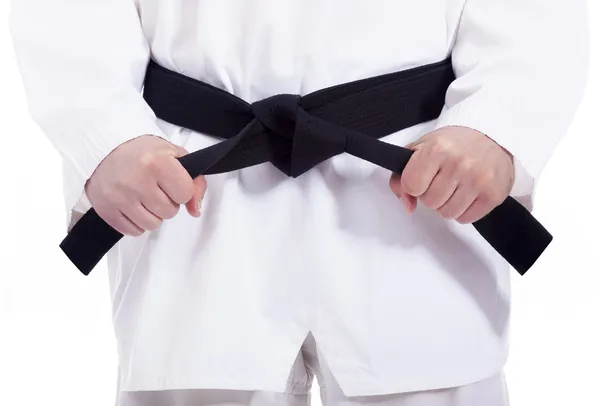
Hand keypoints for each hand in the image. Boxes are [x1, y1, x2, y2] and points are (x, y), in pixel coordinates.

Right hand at [85, 135, 205, 235]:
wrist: (104, 150)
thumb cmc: (141, 153)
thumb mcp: (174, 156)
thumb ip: (195, 182)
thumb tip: (195, 210)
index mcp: (156, 162)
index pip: (185, 194)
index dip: (181, 190)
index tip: (171, 182)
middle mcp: (136, 180)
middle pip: (169, 212)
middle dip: (167, 202)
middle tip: (155, 188)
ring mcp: (120, 196)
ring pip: (153, 225)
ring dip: (152, 214)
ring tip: (143, 197)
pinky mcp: (106, 210)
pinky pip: (134, 231)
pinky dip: (136, 222)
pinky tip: (132, 205)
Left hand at [390, 126, 514, 223]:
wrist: (491, 136)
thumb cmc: (452, 144)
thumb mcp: (419, 150)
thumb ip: (401, 179)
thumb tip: (408, 206)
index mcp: (437, 148)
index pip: (411, 186)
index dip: (415, 185)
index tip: (424, 176)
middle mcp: (459, 163)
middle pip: (430, 202)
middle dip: (432, 194)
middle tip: (443, 179)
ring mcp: (479, 179)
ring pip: (447, 214)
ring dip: (448, 204)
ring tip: (456, 186)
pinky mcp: (494, 194)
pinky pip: (466, 219)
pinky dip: (464, 210)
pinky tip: (468, 193)